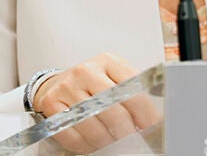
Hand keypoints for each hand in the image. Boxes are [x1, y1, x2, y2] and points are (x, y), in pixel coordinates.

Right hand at [33, 53, 160, 153]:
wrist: (56, 83)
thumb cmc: (92, 83)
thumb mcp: (114, 77)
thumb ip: (133, 92)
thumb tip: (155, 119)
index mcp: (107, 61)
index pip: (132, 90)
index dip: (145, 113)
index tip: (151, 126)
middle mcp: (86, 71)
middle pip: (113, 110)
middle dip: (126, 131)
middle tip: (131, 138)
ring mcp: (67, 88)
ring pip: (94, 126)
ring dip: (106, 140)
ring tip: (112, 140)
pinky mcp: (51, 105)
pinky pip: (74, 136)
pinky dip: (87, 145)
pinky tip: (93, 142)